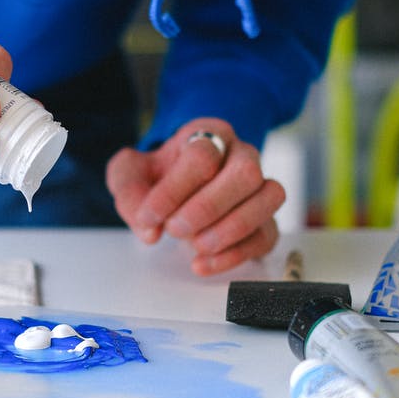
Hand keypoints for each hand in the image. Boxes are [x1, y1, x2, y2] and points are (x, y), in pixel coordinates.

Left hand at [106, 117, 285, 274]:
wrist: (171, 191)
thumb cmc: (154, 176)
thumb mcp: (129, 174)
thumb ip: (130, 192)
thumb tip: (150, 229)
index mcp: (208, 133)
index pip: (203, 155)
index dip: (174, 190)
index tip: (148, 216)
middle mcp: (241, 154)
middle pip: (246, 172)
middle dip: (208, 207)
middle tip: (175, 229)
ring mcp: (259, 186)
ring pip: (270, 198)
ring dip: (231, 229)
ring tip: (195, 246)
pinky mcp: (264, 219)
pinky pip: (267, 234)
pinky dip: (236, 255)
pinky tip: (202, 264)